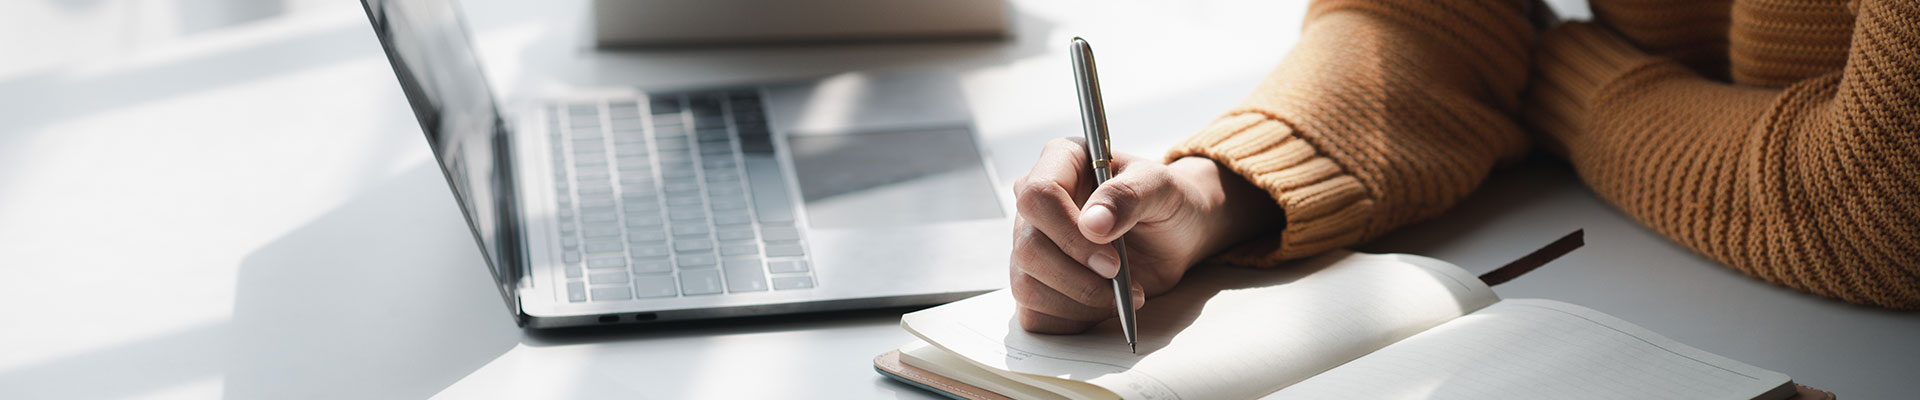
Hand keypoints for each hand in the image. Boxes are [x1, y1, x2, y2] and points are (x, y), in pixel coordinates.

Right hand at [1009, 137, 1278, 333]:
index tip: (1112, 260)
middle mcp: (1036, 203)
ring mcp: (1029, 244)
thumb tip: (1093, 223)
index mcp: (1060, 162)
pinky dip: (1072, 319)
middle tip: (1122, 279)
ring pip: (1027, 285)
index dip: (1070, 234)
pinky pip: (1035, 313)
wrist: (1173, 236)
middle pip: (1029, 248)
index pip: (1037, 196)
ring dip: (1080, 301)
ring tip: (1121, 295)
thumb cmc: (1164, 202)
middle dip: (1078, 276)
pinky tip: (1102, 305)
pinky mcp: (1035, 282)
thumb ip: (1129, 197)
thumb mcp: (1161, 189)